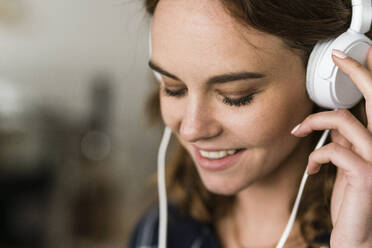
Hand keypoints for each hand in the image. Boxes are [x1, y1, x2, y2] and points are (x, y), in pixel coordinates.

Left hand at [291, 47, 371, 247]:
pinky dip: (317, 156)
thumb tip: (332, 123)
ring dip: (313, 122)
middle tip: (339, 54)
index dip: (368, 74)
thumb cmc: (353, 202)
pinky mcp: (367, 175)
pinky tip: (313, 169)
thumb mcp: (349, 165)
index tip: (352, 55)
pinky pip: (333, 150)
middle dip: (358, 71)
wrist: (356, 236)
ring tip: (298, 131)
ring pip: (343, 121)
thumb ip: (346, 143)